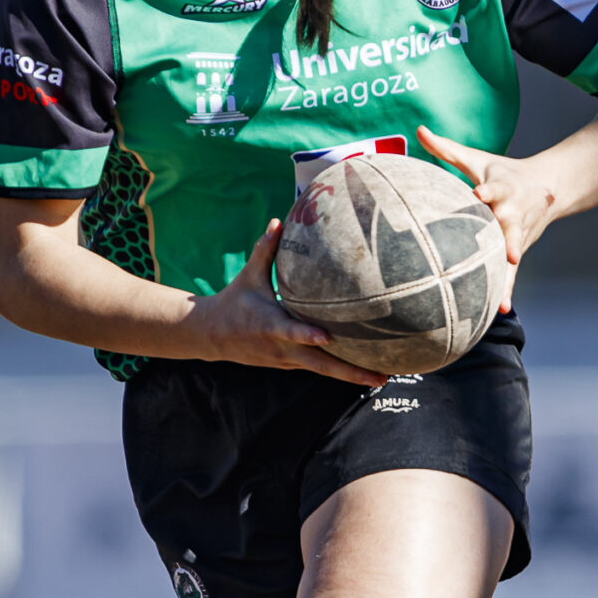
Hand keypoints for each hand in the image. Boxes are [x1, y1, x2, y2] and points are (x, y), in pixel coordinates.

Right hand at [187, 220, 388, 386]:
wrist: (214, 336)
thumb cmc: (235, 300)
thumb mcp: (249, 276)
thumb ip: (265, 249)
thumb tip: (279, 220)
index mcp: (270, 325)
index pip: (290, 332)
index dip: (307, 335)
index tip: (327, 336)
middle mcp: (282, 348)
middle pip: (320, 364)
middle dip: (350, 372)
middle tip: (381, 377)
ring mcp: (288, 360)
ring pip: (323, 370)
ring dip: (352, 376)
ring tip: (383, 377)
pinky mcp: (291, 364)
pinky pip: (319, 368)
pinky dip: (341, 371)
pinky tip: (367, 371)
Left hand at [418, 127, 556, 314]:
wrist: (548, 187)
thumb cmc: (503, 172)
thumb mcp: (477, 159)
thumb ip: (447, 149)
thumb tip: (419, 129)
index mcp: (503, 187)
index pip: (496, 188)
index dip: (489, 190)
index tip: (479, 193)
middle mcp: (513, 211)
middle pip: (510, 221)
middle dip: (507, 231)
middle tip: (505, 243)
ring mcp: (518, 232)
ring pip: (514, 248)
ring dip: (510, 263)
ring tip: (508, 272)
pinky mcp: (517, 249)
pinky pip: (511, 273)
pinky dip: (505, 290)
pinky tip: (498, 310)